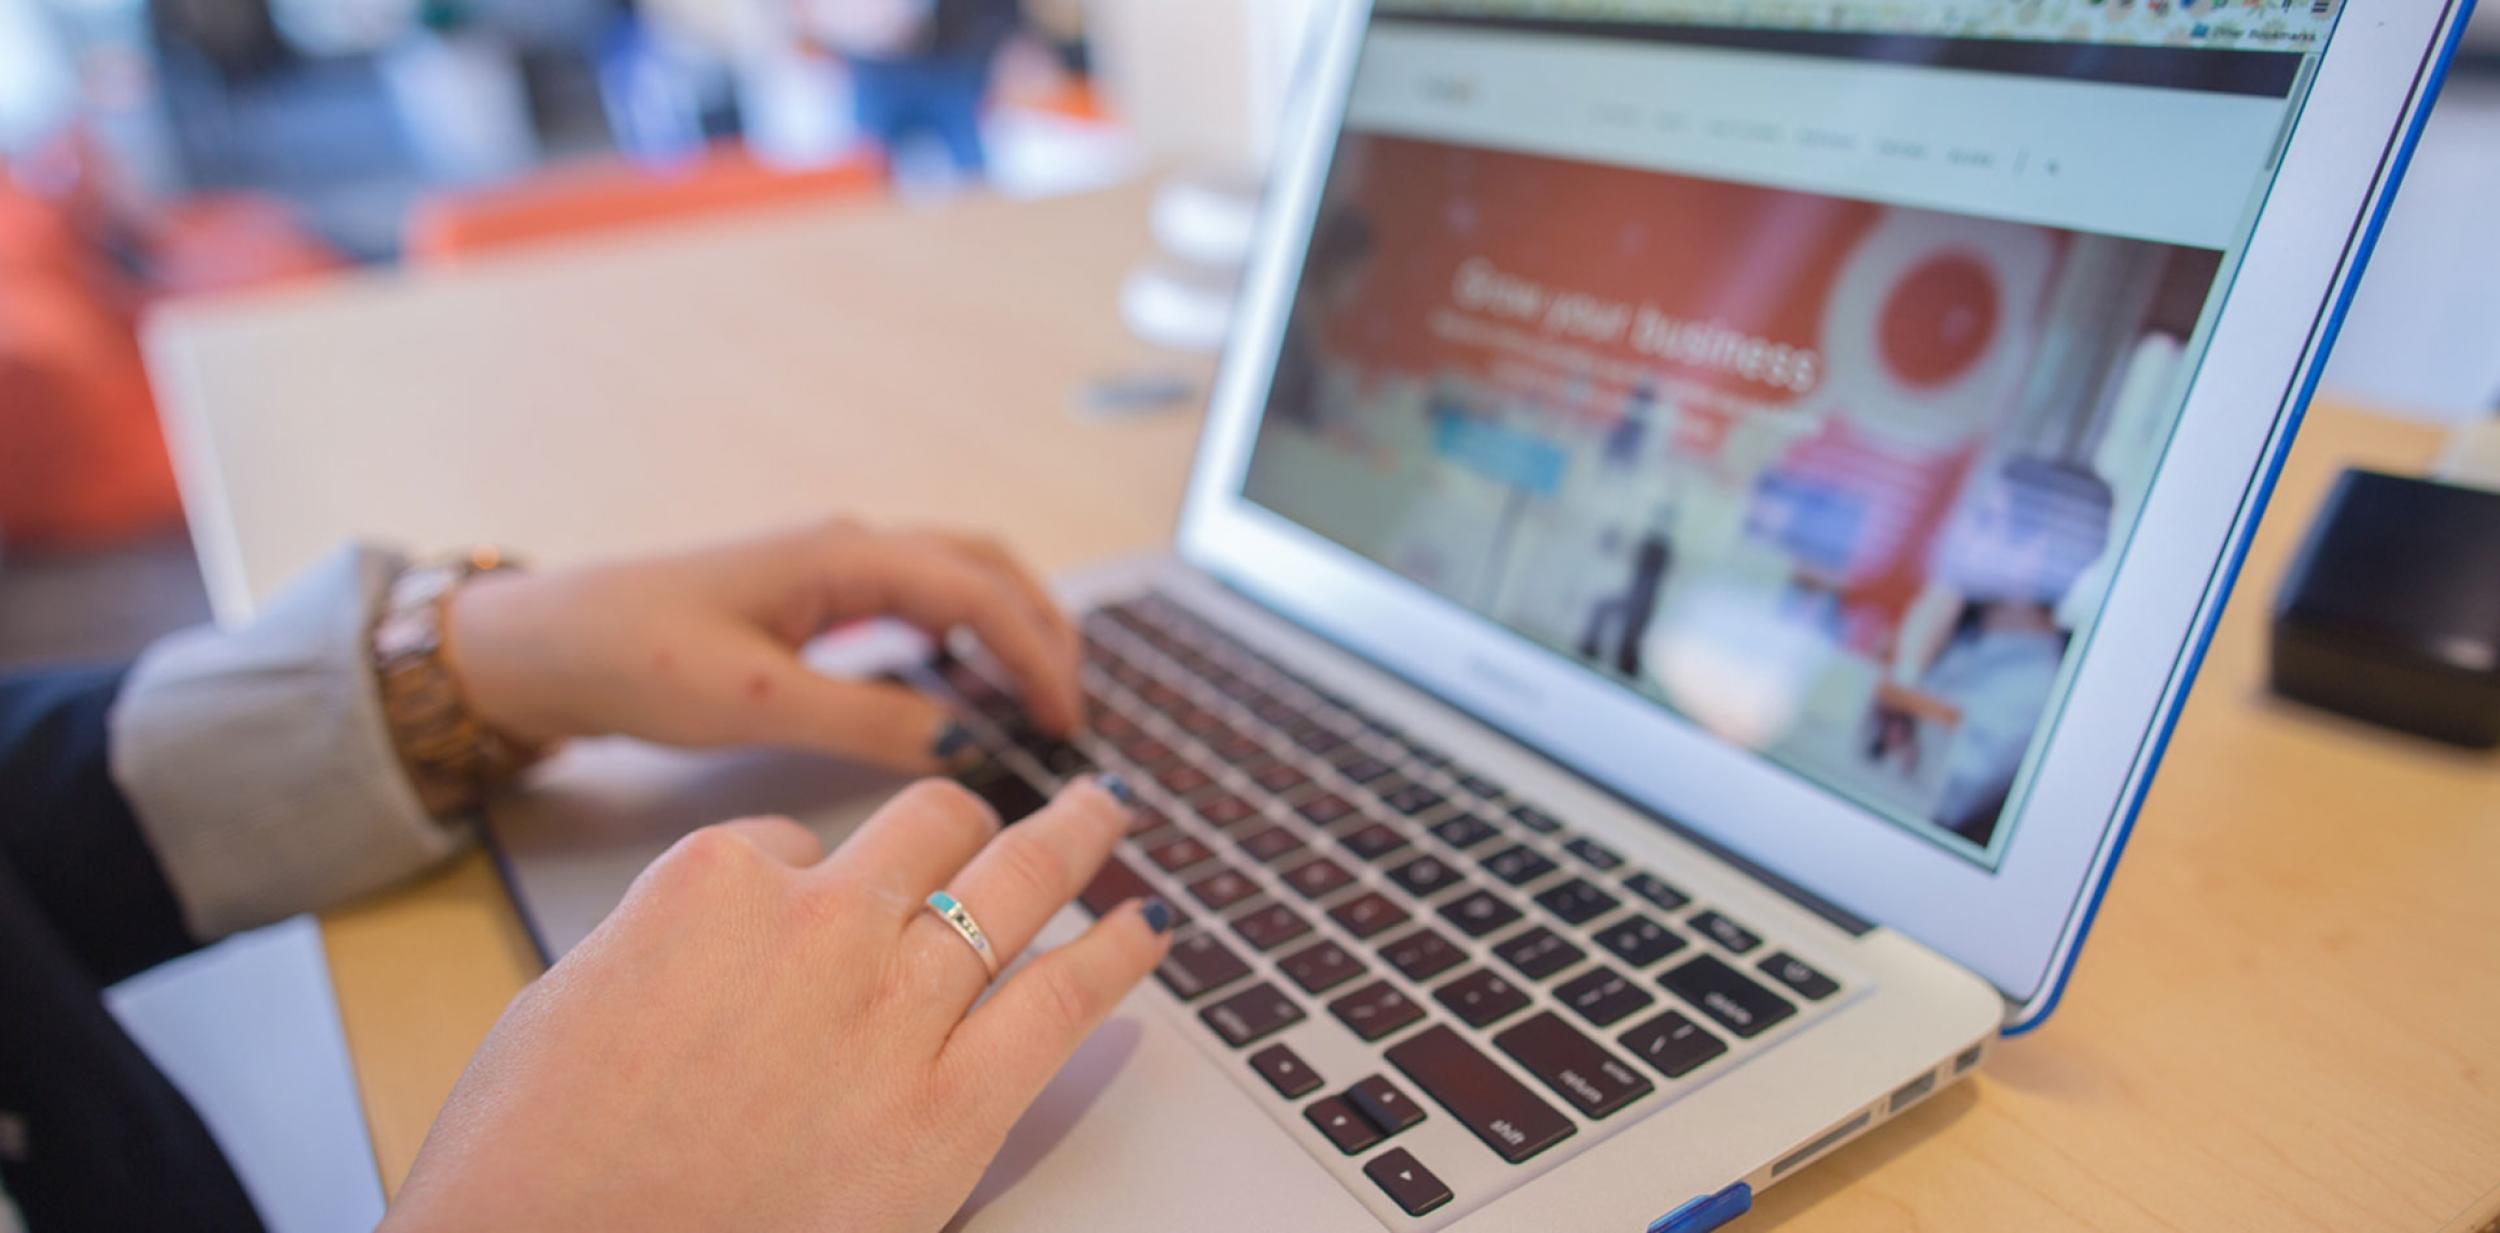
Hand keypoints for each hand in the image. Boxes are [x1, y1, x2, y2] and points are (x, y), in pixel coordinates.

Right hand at [382, 776, 1174, 1232]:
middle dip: (978, 818)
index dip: (813, 877)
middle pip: (931, 828)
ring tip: (1107, 817)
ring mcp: (893, 1008)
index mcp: (712, 883)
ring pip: (1011, 883)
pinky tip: (1144, 929)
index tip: (827, 901)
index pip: (795, 841)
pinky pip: (1060, 997)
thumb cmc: (530, 1167)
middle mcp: (817, 923)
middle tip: (1026, 808)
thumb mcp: (566, 1005)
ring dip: (1075, 840)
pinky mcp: (950, 1107)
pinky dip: (1116, 955)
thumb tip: (718, 938)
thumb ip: (667, 945)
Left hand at [446, 520, 1083, 771]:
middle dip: (1043, 631)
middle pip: (985, 568)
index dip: (1035, 655)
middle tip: (1073, 711)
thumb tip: (963, 743)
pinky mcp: (813, 596)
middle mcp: (847, 548)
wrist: (543, 644)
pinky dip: (965, 634)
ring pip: (957, 577)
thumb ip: (863, 719)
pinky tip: (968, 684)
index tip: (1066, 721)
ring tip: (1041, 699)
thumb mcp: (752, 701)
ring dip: (1010, 627)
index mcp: (841, 557)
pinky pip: (917, 599)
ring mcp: (832, 567)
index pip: (977, 592)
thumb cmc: (633, 658)